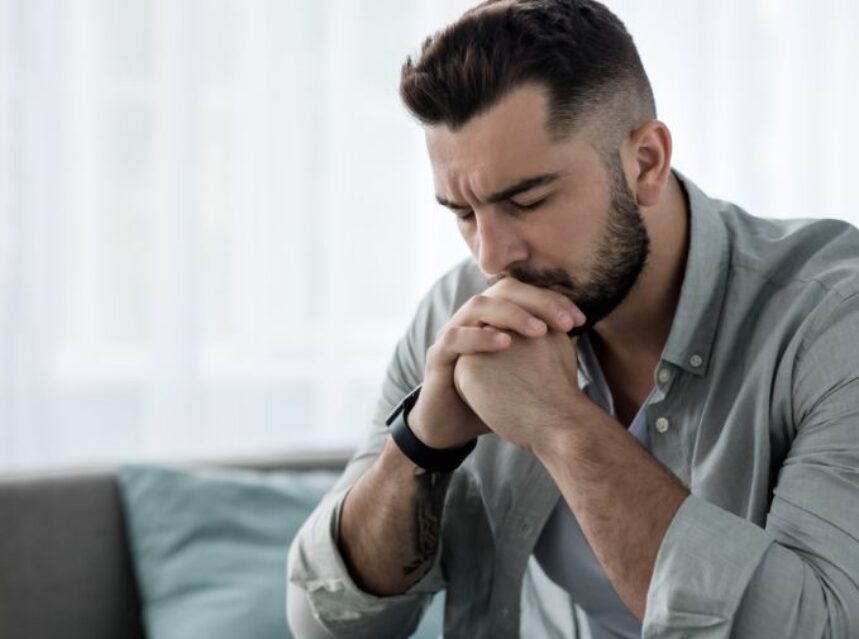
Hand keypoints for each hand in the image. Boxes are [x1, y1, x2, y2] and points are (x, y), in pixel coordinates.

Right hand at [408, 278, 585, 449]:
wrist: (454, 425)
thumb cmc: (492, 396)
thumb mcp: (522, 371)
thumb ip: (544, 348)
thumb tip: (580, 333)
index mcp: (493, 317)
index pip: (525, 293)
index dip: (552, 300)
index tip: (579, 320)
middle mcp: (473, 318)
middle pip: (503, 290)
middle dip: (537, 302)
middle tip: (565, 323)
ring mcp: (452, 333)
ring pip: (478, 306)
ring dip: (512, 314)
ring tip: (539, 331)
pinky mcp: (437, 356)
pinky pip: (456, 337)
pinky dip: (481, 337)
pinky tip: (505, 344)